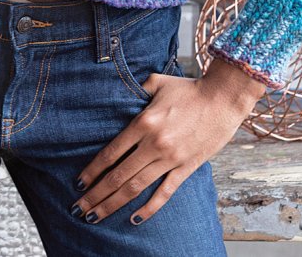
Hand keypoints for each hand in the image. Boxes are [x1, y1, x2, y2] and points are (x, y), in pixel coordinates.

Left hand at [70, 56, 266, 226]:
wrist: (223, 99)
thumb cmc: (189, 88)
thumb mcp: (158, 82)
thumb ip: (136, 90)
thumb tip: (120, 92)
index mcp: (143, 122)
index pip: (111, 152)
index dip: (93, 170)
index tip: (79, 183)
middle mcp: (154, 143)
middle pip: (118, 175)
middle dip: (96, 195)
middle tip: (78, 209)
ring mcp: (170, 158)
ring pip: (136, 187)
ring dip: (113, 204)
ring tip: (96, 216)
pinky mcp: (186, 168)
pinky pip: (165, 192)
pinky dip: (149, 208)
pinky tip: (134, 219)